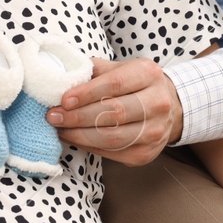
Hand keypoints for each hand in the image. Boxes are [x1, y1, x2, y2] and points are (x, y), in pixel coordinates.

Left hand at [48, 57, 182, 165]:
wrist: (169, 107)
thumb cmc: (135, 85)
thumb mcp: (120, 68)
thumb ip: (94, 71)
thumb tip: (62, 78)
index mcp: (149, 74)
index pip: (115, 84)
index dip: (87, 93)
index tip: (64, 100)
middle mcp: (158, 102)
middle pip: (113, 112)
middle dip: (78, 116)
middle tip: (53, 116)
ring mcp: (154, 130)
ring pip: (111, 137)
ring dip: (79, 134)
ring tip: (60, 128)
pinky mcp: (146, 153)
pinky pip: (112, 152)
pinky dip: (88, 146)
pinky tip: (74, 138)